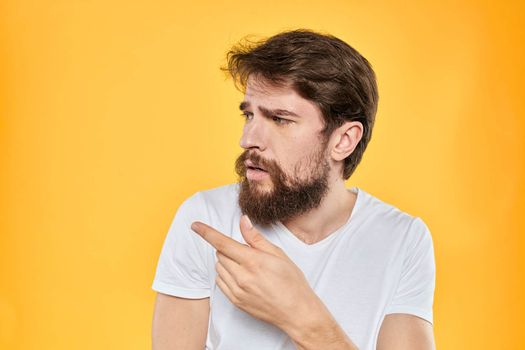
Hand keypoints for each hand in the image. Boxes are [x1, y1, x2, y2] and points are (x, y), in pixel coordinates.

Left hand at [190, 215, 319, 329]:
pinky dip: (226, 274)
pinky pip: (220, 282)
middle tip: (248, 253)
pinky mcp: (235, 301)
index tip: (195, 225)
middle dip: (229, 248)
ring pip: (219, 267)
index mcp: (253, 262)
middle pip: (220, 254)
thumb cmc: (292, 282)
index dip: (206, 232)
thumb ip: (256, 238)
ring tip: (247, 266)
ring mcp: (237, 291)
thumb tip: (243, 221)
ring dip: (227, 261)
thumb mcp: (278, 254)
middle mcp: (242, 277)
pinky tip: (241, 276)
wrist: (296, 312)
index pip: (223, 243)